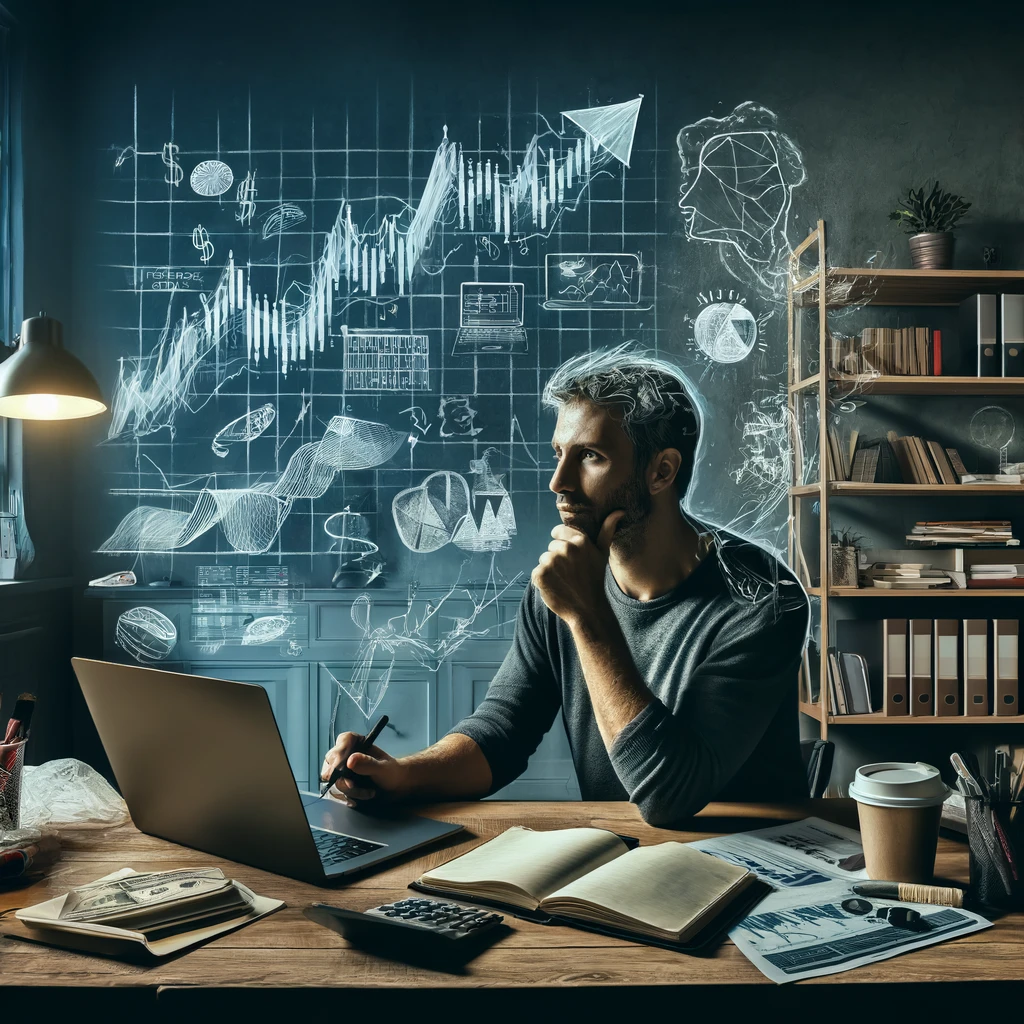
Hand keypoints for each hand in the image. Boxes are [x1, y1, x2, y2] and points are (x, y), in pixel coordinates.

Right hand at [320, 730, 406, 806]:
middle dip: (341, 778)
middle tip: (352, 786)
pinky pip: (335, 792)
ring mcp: (342, 770)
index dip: (340, 752)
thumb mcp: (383, 768)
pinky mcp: (342, 783)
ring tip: (368, 793)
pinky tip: (358, 800)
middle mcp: (347, 755)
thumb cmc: (391, 772)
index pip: (343, 741)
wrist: (394, 786)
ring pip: (332, 780)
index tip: (342, 767)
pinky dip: (347, 798)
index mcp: (357, 743)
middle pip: (331, 762)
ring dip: (348, 790)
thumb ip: (369, 763)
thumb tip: (350, 761)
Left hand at [531, 509, 624, 626]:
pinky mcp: (540, 574)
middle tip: (570, 573)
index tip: (571, 559)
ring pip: (543, 559)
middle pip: (550, 547)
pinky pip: (536, 572)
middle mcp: (565, 548)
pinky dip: (542, 581)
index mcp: (579, 540)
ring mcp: (552, 561)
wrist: (587, 609)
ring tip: (564, 581)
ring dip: (550, 570)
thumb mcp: (602, 554)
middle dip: (557, 559)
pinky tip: (556, 587)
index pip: (557, 532)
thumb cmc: (594, 580)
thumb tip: (619, 511)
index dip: (562, 545)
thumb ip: (607, 530)